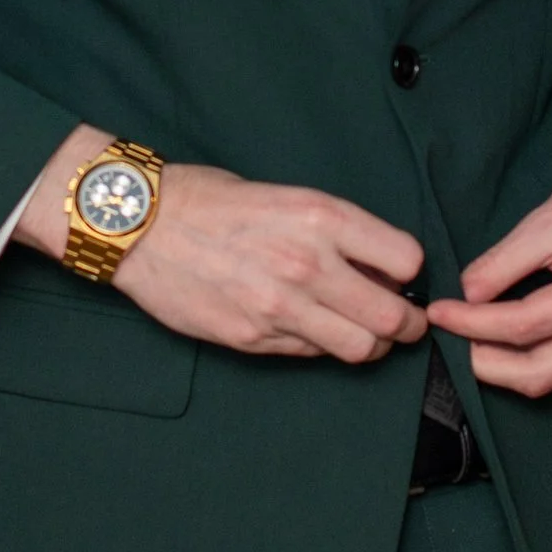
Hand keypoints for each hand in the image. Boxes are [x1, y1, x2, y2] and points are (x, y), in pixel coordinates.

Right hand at [18, 129, 426, 364]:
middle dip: (406, 323)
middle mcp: (308, 263)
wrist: (142, 225)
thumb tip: (379, 268)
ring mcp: (280, 307)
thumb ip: (335, 233)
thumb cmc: (213, 201)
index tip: (400, 276)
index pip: (407, 260)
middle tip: (401, 321)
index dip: (409, 272)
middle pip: (394, 317)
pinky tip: (309, 327)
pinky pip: (311, 354)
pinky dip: (321, 346)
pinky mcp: (253, 338)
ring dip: (371, 344)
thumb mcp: (288, 197)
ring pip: (361, 348)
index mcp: (322, 217)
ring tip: (360, 331)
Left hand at [425, 132, 551, 400]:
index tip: (440, 311)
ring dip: (510, 366)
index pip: (524, 326)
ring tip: (473, 340)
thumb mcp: (551, 214)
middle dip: (487, 363)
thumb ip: (505, 261)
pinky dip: (539, 359)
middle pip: (541, 373)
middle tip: (451, 338)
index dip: (473, 323)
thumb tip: (468, 295)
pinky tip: (512, 340)